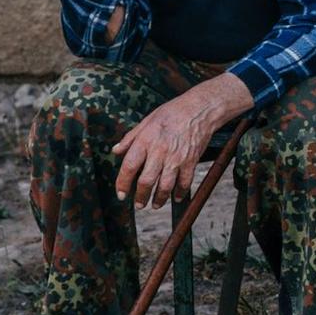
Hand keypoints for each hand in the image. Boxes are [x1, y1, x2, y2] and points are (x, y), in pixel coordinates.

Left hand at [112, 86, 227, 208]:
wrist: (199, 109)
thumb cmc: (172, 113)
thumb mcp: (146, 121)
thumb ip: (130, 138)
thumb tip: (116, 150)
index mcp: (145, 140)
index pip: (129, 166)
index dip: (123, 183)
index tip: (121, 194)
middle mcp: (160, 151)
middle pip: (146, 181)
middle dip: (140, 197)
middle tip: (138, 205)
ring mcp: (176, 157)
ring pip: (165, 185)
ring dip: (159, 199)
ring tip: (155, 205)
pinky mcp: (191, 160)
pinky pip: (185, 182)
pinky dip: (180, 192)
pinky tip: (176, 197)